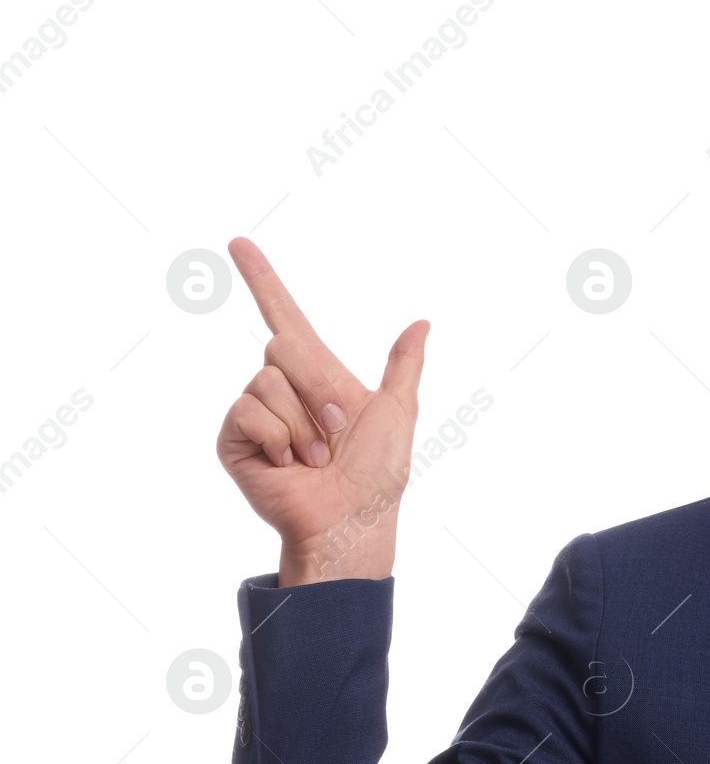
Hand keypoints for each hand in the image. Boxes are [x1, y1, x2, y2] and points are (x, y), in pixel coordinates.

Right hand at [216, 236, 428, 585]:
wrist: (352, 521)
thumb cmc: (378, 476)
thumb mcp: (398, 411)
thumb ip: (403, 365)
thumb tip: (422, 322)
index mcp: (319, 376)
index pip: (284, 317)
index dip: (263, 280)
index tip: (238, 242)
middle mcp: (282, 390)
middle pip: (283, 346)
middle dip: (318, 387)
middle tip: (336, 429)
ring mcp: (255, 414)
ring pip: (267, 380)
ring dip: (302, 423)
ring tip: (315, 456)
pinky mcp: (234, 440)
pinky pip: (248, 410)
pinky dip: (278, 438)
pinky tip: (289, 464)